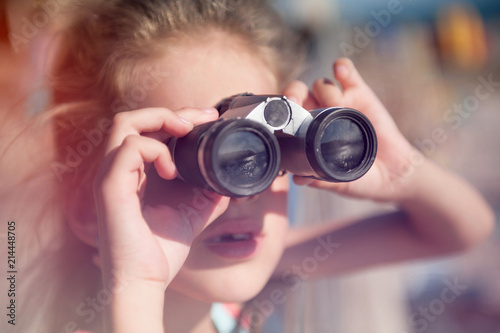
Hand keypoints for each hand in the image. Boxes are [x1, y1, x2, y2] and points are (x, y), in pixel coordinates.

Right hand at [93, 107, 229, 287]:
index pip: (147, 129)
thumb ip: (206, 193)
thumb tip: (227, 179)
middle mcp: (118, 169)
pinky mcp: (110, 187)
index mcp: (134, 173)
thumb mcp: (192, 213)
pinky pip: (129, 148)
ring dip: (160, 120)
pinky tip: (172, 172)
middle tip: (201, 117)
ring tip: (186, 132)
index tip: (208, 118)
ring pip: (124, 123)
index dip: (177, 117)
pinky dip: (155, 152)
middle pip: (134, 118)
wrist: (145, 281)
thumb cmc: (160, 250)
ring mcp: (111, 176)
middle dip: (171, 111)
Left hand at [282, 58, 417, 201]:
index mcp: (307, 132)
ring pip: (322, 84)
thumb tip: (298, 179)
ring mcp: (339, 101)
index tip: (281, 114)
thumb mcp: (337, 180)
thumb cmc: (359, 178)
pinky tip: (340, 70)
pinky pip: (347, 72)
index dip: (281, 110)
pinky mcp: (360, 93)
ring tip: (340, 107)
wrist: (392, 174)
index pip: (288, 114)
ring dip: (326, 93)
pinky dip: (342, 67)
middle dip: (294, 92)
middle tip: (295, 101)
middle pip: (299, 91)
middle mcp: (319, 113)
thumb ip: (319, 178)